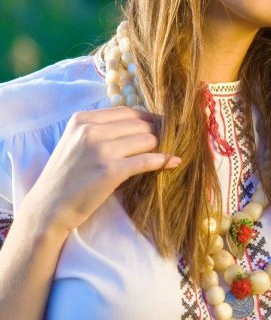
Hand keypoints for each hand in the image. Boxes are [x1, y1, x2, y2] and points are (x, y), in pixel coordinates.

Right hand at [21, 106, 180, 233]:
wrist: (48, 208)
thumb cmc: (66, 177)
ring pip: (146, 139)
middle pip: (139, 124)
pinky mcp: (111, 171)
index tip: (161, 125)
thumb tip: (141, 124)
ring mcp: (101, 150)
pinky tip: (174, 162)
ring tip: (168, 152)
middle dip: (158, 131)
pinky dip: (163, 160)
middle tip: (171, 140)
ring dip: (160, 146)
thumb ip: (101, 130)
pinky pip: (147, 161)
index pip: (126, 111)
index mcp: (82, 119)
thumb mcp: (76, 143)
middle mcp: (90, 130)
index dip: (147, 118)